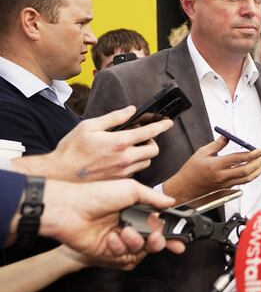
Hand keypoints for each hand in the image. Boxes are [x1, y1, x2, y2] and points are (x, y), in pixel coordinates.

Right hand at [12, 106, 173, 181]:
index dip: (162, 126)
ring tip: (132, 148)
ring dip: (144, 153)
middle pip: (154, 150)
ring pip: (146, 162)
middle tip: (143, 137)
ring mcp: (123, 172)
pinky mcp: (119, 181)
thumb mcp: (89, 126)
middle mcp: (125, 158)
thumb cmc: (72, 149)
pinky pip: (136, 172)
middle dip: (152, 141)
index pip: (149, 132)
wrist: (60, 174)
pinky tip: (123, 159)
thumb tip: (131, 110)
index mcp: (119, 142)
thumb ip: (114, 117)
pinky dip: (135, 164)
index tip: (169, 123)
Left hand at [38, 178, 185, 264]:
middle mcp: (130, 225)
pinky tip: (111, 238)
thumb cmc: (97, 195)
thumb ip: (153, 197)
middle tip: (156, 238)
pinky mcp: (108, 252)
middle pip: (153, 241)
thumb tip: (171, 201)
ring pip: (139, 250)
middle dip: (158, 242)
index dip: (171, 233)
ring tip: (125, 232)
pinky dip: (118, 247)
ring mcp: (119, 239)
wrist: (71, 210)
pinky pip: (122, 257)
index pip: (159, 224)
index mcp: (136, 210)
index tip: (180, 239)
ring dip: (135, 242)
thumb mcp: (131, 189)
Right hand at [163, 135, 260, 201]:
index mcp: (215, 165)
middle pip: (246, 171)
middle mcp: (222, 176)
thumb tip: (228, 134)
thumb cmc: (191, 170)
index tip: (260, 150)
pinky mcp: (226, 189)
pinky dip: (251, 176)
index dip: (252, 154)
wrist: (184, 188)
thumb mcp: (202, 152)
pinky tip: (255, 169)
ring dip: (258, 170)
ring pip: (247, 179)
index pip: (238, 159)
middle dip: (259, 162)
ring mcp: (225, 184)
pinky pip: (242, 182)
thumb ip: (218, 144)